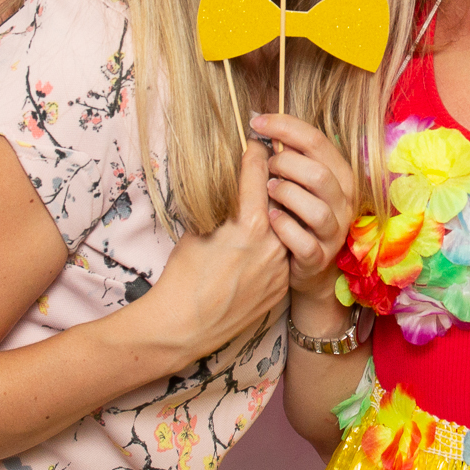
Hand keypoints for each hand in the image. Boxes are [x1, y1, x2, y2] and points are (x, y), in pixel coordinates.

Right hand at [133, 140, 290, 360]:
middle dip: (272, 183)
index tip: (257, 144)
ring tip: (260, 213)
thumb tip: (232, 185)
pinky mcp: (283, 284)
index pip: (259, 173)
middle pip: (280, 198)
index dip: (256, 154)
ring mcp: (281, 265)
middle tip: (266, 171)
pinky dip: (274, 246)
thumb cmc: (183, 275)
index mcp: (249, 223)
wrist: (186, 325)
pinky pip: (283, 254)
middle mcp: (272, 242)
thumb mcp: (197, 230)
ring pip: (285, 228)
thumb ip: (222, 205)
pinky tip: (257, 248)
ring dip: (276, 217)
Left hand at [250, 112, 356, 298]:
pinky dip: (285, 228)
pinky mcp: (319, 258)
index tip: (256, 122)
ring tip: (268, 191)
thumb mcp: (298, 180)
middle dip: (285, 164)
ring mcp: (333, 231)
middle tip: (267, 166)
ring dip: (286, 195)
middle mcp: (343, 202)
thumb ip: (288, 154)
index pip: (317, 140)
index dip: (284, 127)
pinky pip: (304, 242)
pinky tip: (271, 218)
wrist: (307, 262)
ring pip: (316, 209)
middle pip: (318, 173)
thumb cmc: (297, 212)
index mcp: (340, 175)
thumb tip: (260, 121)